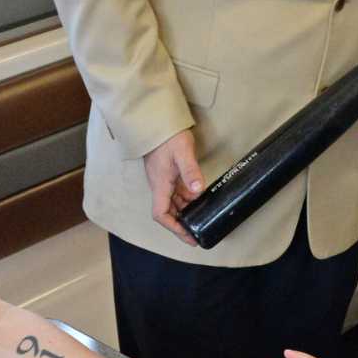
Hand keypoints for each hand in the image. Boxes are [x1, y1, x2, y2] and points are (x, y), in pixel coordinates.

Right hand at [142, 129, 204, 245]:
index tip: (188, 236)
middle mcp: (160, 185)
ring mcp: (163, 180)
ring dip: (185, 210)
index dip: (173, 228)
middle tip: (198, 233)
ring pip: (173, 202)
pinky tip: (198, 196)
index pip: (161, 214)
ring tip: (201, 216)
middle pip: (168, 211)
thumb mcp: (182, 152)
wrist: (156, 121)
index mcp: (160, 185)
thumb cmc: (167, 136)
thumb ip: (190, 171)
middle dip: (182, 224)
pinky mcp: (168, 173)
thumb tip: (197, 191)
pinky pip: (176, 191)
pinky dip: (186, 198)